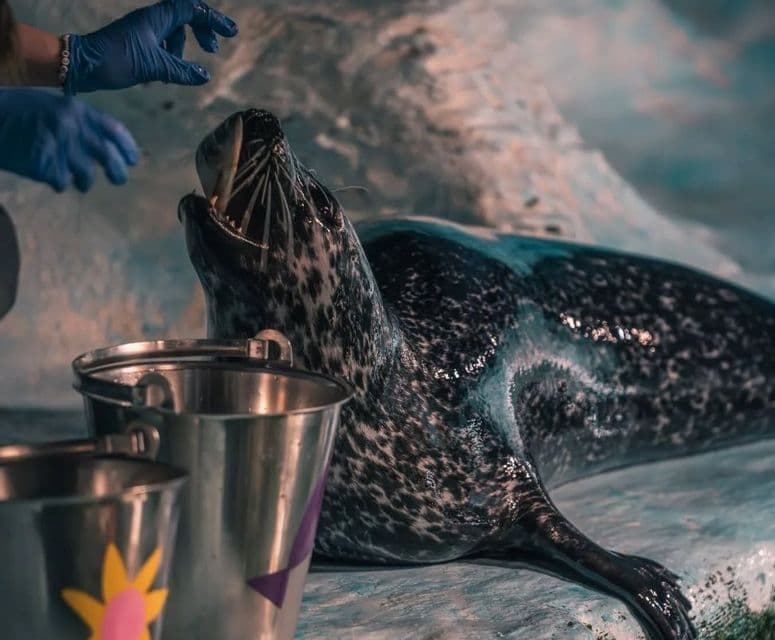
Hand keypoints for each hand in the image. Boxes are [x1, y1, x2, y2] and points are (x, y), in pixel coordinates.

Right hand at [0, 88, 139, 192]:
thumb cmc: (18, 111)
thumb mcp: (53, 106)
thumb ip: (79, 122)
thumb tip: (105, 145)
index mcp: (77, 110)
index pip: (114, 131)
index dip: (127, 148)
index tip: (133, 160)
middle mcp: (74, 128)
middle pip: (109, 157)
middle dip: (118, 172)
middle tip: (119, 179)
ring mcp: (60, 148)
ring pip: (87, 175)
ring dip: (84, 181)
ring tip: (76, 180)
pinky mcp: (46, 166)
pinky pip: (62, 183)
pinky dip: (57, 182)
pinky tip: (48, 174)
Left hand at [64, 0, 237, 94]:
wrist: (82, 65)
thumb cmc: (115, 60)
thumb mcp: (154, 67)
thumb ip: (181, 71)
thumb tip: (204, 75)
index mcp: (156, 18)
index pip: (191, 10)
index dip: (212, 20)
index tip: (230, 33)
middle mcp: (150, 20)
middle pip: (185, 17)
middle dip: (202, 31)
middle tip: (213, 49)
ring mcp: (143, 31)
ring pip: (173, 33)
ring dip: (183, 48)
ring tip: (184, 69)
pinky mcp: (136, 43)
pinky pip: (161, 45)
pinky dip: (171, 57)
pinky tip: (167, 74)